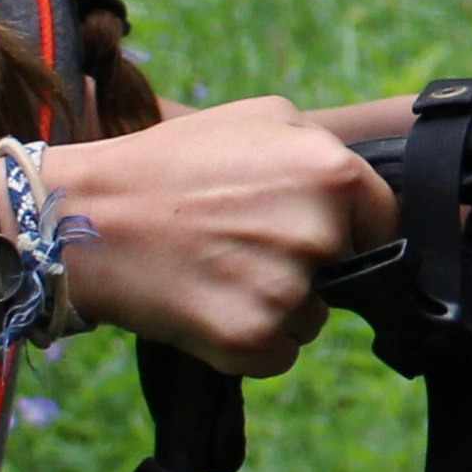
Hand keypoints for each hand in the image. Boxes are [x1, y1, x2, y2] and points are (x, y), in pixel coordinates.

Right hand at [45, 96, 398, 374]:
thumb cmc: (173, 163)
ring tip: (216, 270)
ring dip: (275, 305)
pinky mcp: (252, 340)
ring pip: (311, 317)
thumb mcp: (260, 117)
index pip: (384, 222)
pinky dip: (248, 341)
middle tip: (240, 244)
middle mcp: (319, 233)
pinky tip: (206, 304)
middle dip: (305, 266)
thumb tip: (364, 195)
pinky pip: (278, 354)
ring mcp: (286, 291)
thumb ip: (323, 149)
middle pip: (345, 273)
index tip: (315, 234)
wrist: (87, 219)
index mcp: (332, 172)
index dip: (352, 230)